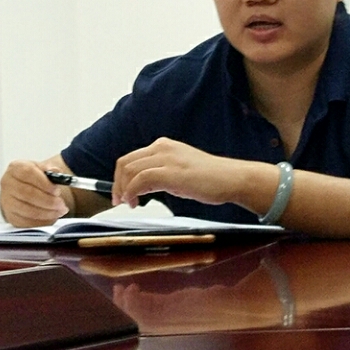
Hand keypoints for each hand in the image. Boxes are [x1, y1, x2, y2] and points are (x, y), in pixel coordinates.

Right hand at [0, 159, 68, 226]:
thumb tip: (56, 172)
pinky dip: (42, 222)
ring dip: (48, 213)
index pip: (28, 173)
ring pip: (28, 210)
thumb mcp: (43, 170)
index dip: (44, 183)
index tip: (57, 190)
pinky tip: (53, 217)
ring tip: (60, 211)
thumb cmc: (35, 178)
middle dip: (48, 201)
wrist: (24, 189)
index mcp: (15, 168)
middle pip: (27, 194)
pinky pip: (27, 222)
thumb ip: (51, 170)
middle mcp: (7, 184)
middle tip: (61, 204)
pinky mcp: (11, 216)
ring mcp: (7, 202)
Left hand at [112, 137, 250, 208]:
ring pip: (130, 171)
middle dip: (117, 184)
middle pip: (125, 163)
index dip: (120, 177)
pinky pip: (140, 180)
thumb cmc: (211, 178)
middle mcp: (162, 148)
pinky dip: (132, 192)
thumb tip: (143, 187)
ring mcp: (166, 159)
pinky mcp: (170, 173)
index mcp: (164, 146)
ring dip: (123, 189)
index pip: (131, 158)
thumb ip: (161, 174)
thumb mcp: (180, 170)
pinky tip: (134, 202)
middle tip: (119, 200)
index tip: (121, 193)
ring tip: (128, 203)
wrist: (231, 178)